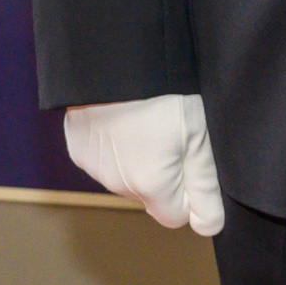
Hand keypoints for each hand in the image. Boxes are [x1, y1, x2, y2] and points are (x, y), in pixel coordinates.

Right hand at [63, 94, 223, 235]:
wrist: (117, 57)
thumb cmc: (164, 93)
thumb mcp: (198, 136)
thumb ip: (204, 186)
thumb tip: (209, 226)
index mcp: (151, 185)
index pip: (175, 215)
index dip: (188, 191)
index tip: (190, 158)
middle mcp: (118, 184)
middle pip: (150, 194)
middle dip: (162, 173)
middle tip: (169, 131)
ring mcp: (93, 166)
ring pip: (125, 176)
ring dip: (135, 158)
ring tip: (143, 119)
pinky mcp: (77, 146)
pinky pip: (101, 158)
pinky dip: (111, 144)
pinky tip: (120, 117)